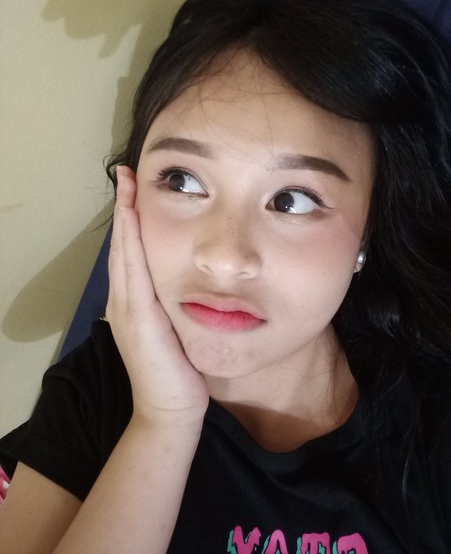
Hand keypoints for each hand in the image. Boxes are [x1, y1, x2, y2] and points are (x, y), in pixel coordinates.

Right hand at [106, 166, 208, 427]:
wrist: (171, 410)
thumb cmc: (179, 371)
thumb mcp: (178, 329)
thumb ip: (178, 304)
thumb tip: (195, 282)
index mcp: (135, 300)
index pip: (133, 250)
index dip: (133, 218)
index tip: (137, 187)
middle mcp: (125, 298)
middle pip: (123, 243)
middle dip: (125, 207)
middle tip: (127, 172)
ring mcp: (126, 305)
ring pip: (123, 250)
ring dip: (125, 214)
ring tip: (128, 182)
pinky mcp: (136, 314)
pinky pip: (132, 267)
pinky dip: (130, 239)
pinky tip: (133, 215)